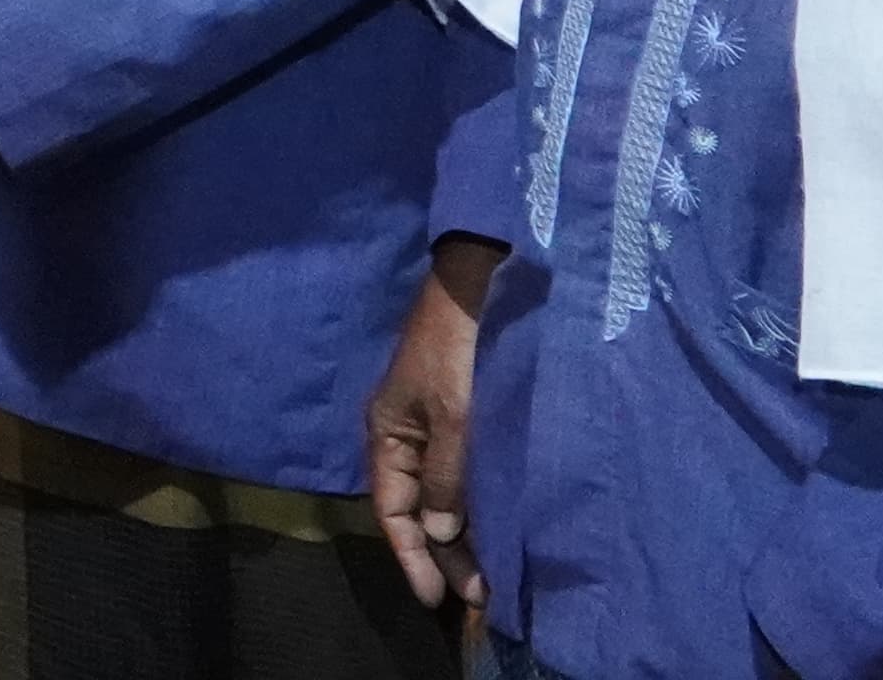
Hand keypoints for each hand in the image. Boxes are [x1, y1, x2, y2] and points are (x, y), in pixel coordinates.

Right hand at [366, 238, 504, 611]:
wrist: (478, 284)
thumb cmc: (458, 348)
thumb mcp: (454, 415)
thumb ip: (446, 475)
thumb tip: (439, 530)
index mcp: (387, 433)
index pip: (392, 510)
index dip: (411, 556)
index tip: (434, 599)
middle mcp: (404, 436)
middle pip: (416, 510)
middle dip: (442, 554)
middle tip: (479, 596)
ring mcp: (432, 427)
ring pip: (440, 496)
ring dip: (461, 534)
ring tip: (490, 575)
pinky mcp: (460, 418)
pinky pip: (459, 476)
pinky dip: (474, 505)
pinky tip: (495, 527)